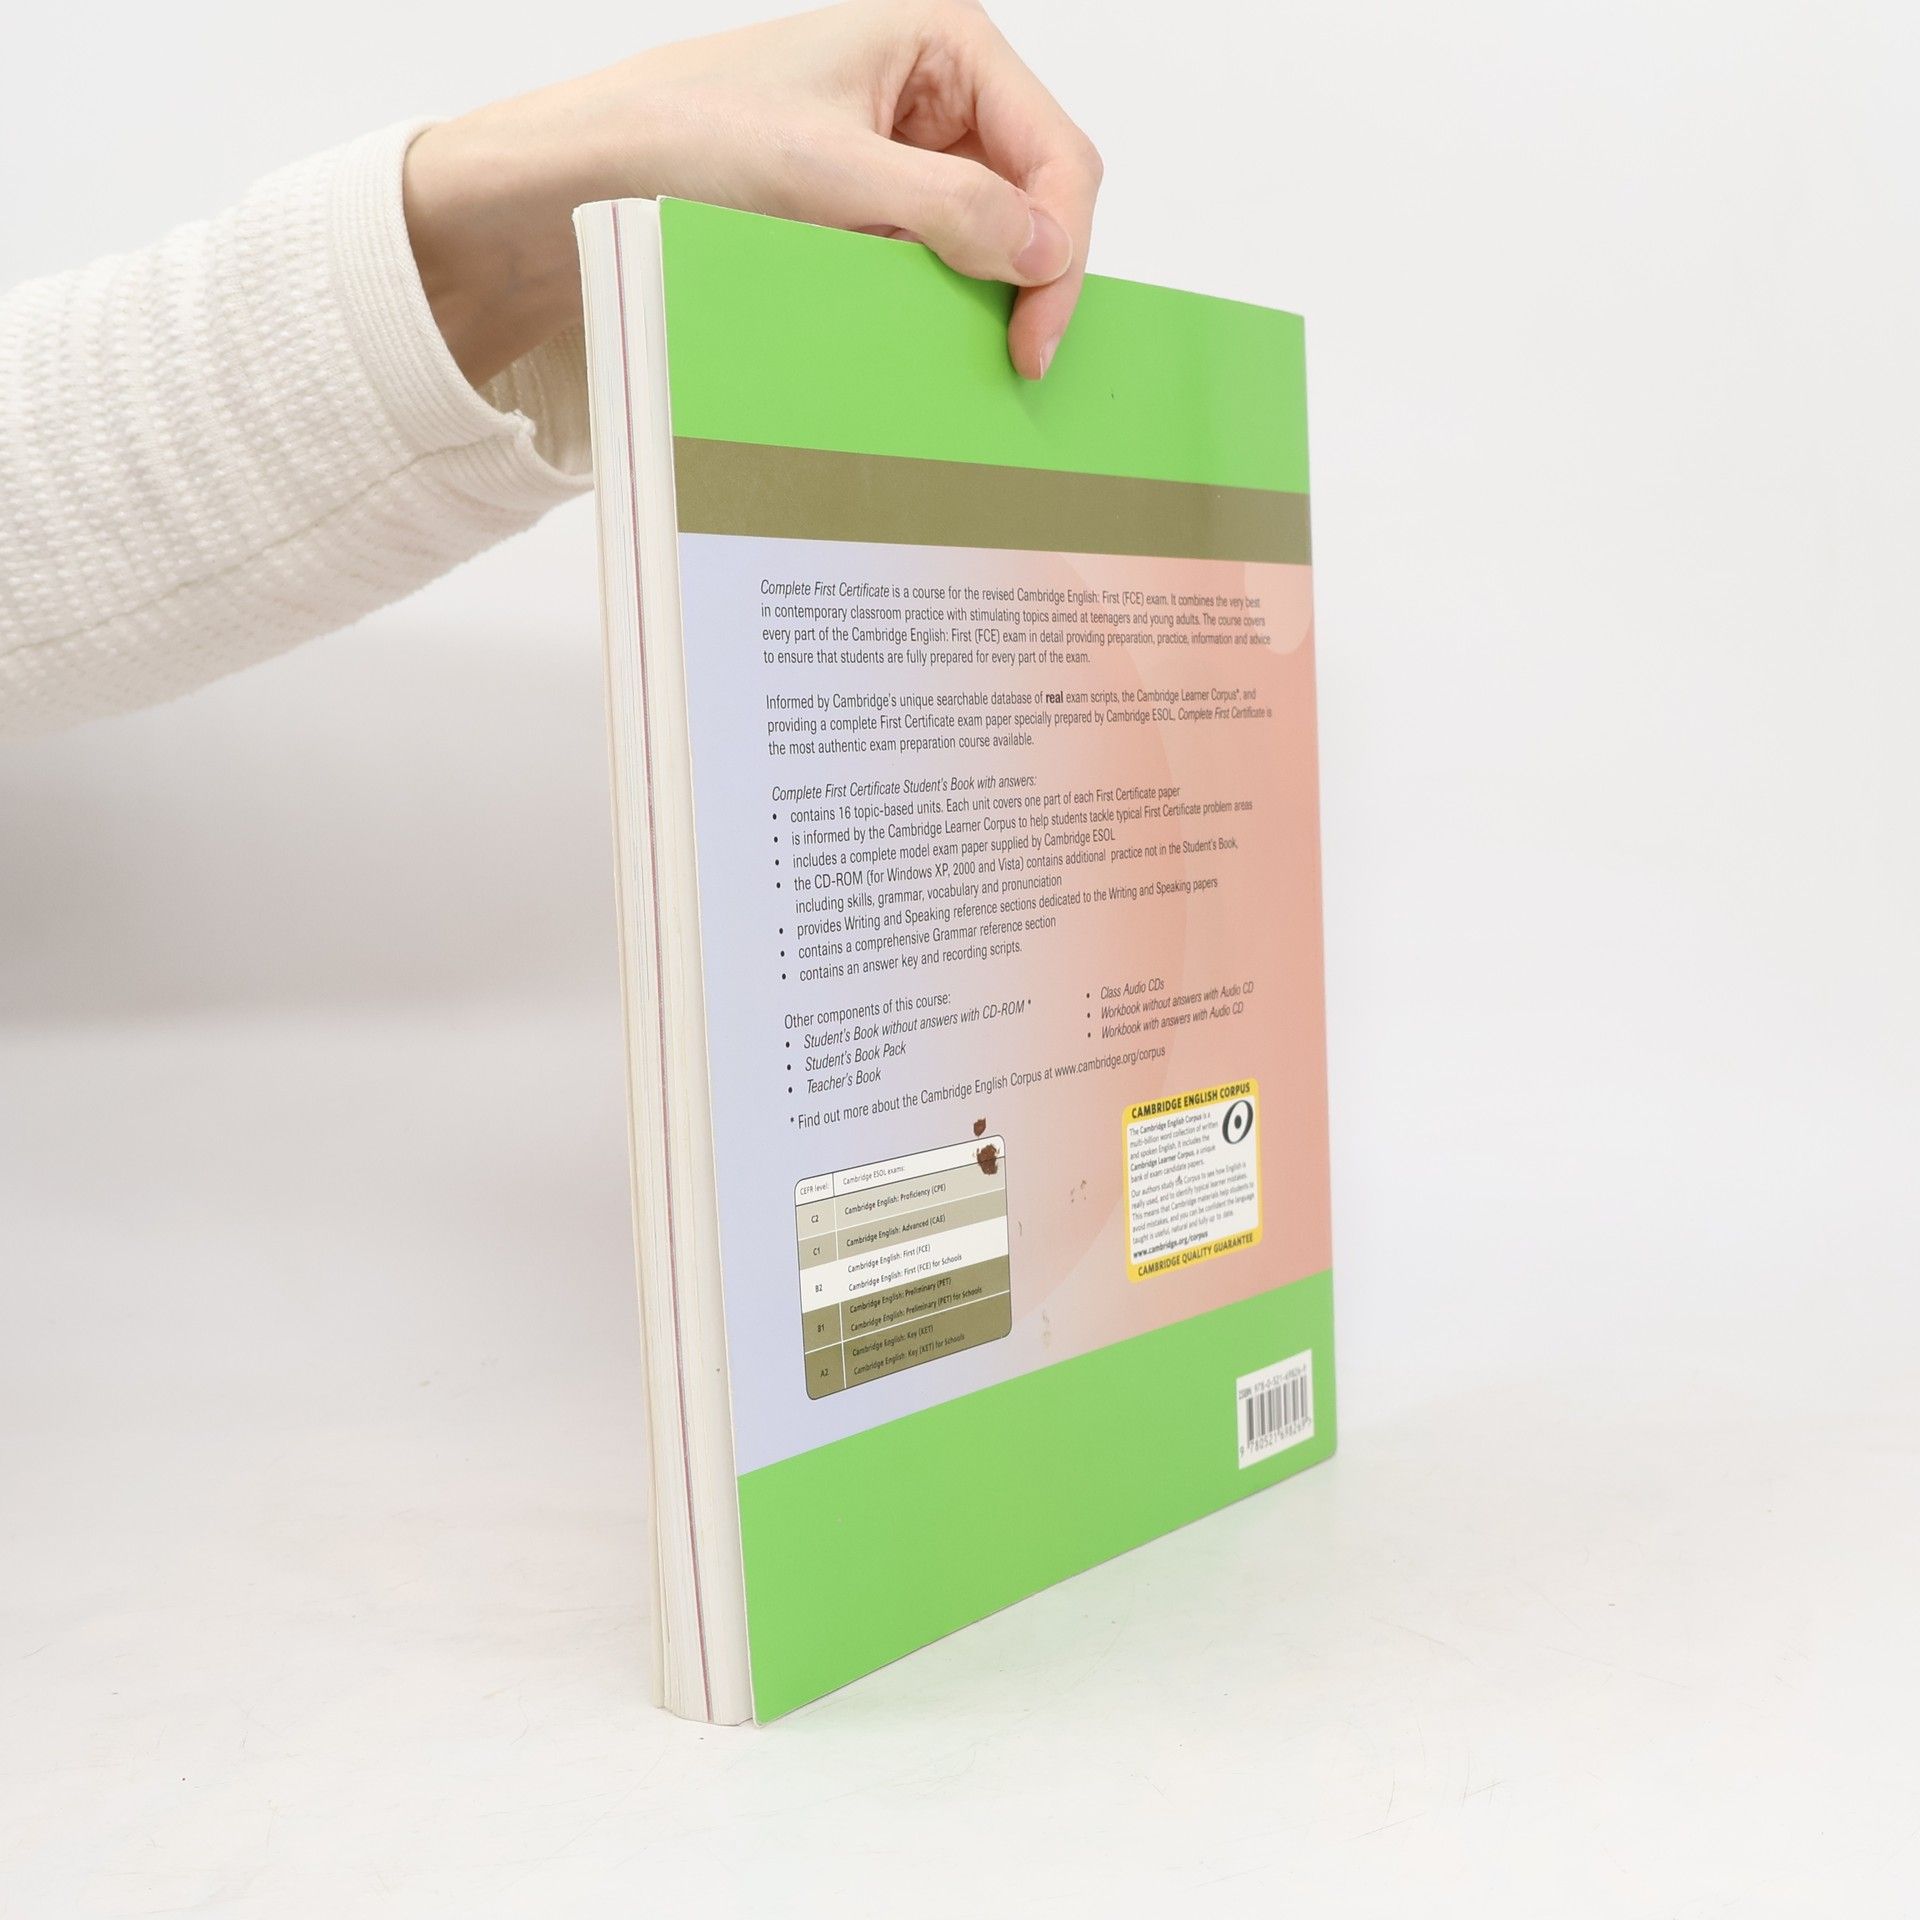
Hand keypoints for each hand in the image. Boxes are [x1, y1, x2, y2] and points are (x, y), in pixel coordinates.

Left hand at [404, 0, 1102, 386]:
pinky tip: (924, 334)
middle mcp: (937, 88)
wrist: (589, 176)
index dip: (1062, 247)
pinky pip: (942, 257)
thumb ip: (949, 208)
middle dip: (1032, 274)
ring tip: (966, 351)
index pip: (1057, 152)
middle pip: (1040, 193)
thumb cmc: (688, 138)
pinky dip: (943, 300)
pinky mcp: (877, 204)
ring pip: (997, 233)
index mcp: (943, 41)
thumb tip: (1047, 251)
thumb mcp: (830, 175)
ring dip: (988, 293)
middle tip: (1014, 360)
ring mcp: (909, 149)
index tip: (1034, 340)